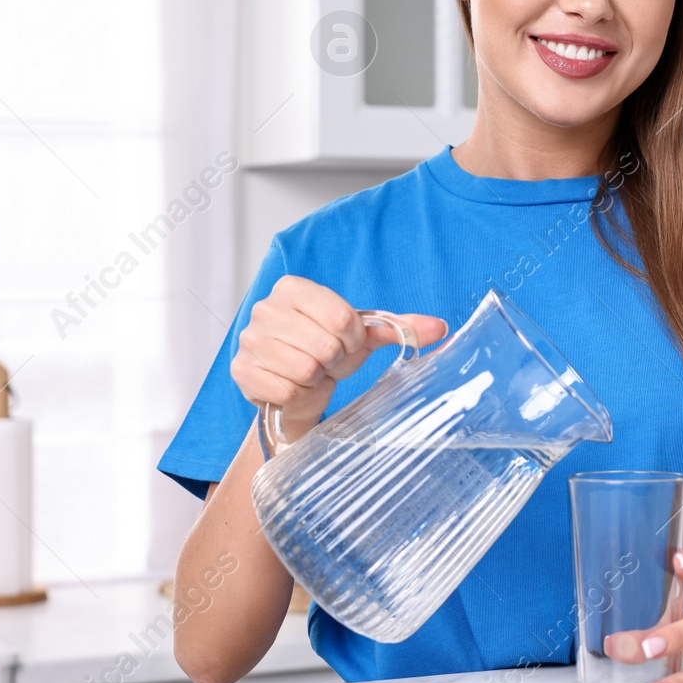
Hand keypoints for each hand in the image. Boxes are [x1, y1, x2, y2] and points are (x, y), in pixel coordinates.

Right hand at [228, 274, 447, 441]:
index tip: (345, 343)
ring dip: (316, 378)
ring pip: (306, 369)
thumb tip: (441, 328)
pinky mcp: (241, 371)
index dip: (352, 339)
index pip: (341, 317)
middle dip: (335, 361)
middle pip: (325, 344)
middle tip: (326, 362)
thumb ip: (399, 327)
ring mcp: (250, 340)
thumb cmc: (327, 352)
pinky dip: (299, 395)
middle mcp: (265, 308)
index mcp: (293, 288)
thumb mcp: (362, 336)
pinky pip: (287, 389)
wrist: (296, 387)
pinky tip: (293, 386)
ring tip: (311, 373)